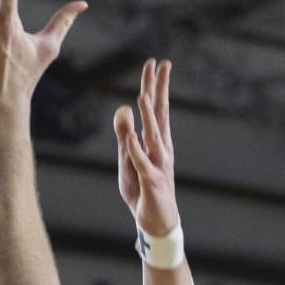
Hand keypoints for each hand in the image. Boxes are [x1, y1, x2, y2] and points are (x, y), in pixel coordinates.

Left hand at [113, 59, 179, 235]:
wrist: (157, 222)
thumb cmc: (143, 188)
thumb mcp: (128, 158)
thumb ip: (125, 135)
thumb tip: (122, 108)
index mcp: (156, 142)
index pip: (157, 108)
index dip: (155, 85)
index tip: (155, 63)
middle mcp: (162, 149)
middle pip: (160, 114)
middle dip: (158, 90)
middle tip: (160, 64)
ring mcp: (158, 165)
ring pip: (153, 137)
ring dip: (148, 117)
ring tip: (142, 96)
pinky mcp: (152, 182)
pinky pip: (143, 164)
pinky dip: (137, 150)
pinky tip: (132, 137)